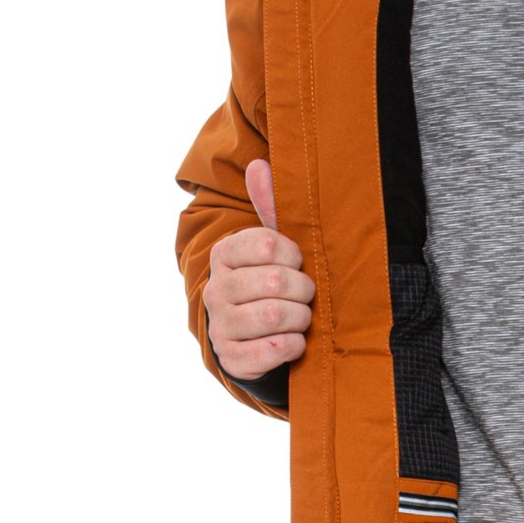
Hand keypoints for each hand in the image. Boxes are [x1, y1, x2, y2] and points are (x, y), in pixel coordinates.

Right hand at [202, 159, 315, 378]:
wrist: (253, 339)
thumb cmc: (270, 284)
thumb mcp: (272, 249)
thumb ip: (269, 208)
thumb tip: (259, 164)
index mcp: (225, 255)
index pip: (269, 244)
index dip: (295, 255)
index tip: (299, 263)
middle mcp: (216, 289)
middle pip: (277, 282)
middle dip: (305, 290)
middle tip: (306, 294)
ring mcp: (221, 325)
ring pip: (277, 316)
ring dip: (301, 318)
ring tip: (300, 317)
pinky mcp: (232, 358)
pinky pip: (276, 349)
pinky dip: (295, 345)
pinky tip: (293, 340)